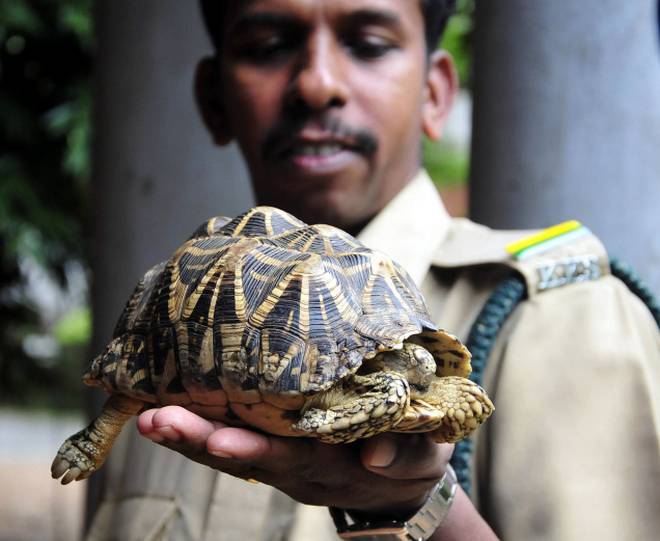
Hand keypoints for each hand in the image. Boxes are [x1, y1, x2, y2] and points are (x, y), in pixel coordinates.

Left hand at [136, 405, 452, 515]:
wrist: (397, 476)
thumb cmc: (412, 455)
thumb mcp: (424, 456)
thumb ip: (405, 455)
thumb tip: (374, 455)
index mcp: (335, 465)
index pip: (290, 459)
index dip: (256, 451)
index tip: (220, 441)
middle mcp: (298, 467)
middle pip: (245, 456)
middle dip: (200, 440)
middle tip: (156, 420)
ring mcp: (283, 459)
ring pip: (231, 448)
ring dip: (188, 434)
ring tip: (147, 414)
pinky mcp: (276, 447)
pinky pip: (234, 438)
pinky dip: (199, 427)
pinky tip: (166, 404)